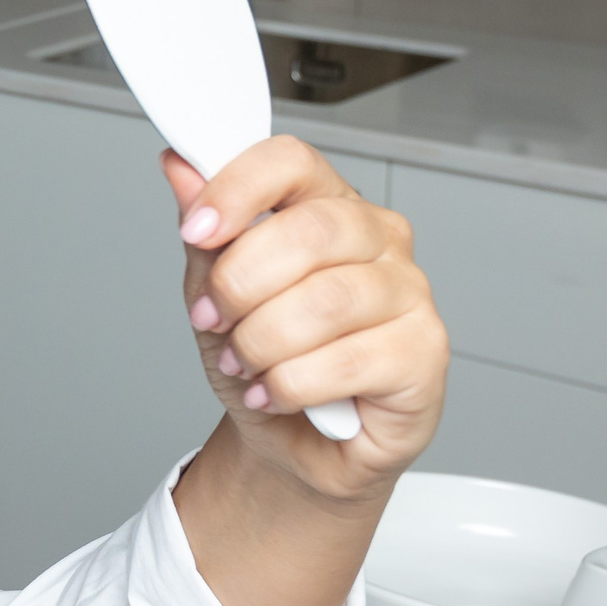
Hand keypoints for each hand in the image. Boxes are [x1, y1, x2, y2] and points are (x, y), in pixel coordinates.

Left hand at [165, 137, 448, 498]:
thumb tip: (181, 169)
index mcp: (330, 206)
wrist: (292, 442)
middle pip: (308, 233)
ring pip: (325, 302)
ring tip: (244, 365)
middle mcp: (380, 241)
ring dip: (260, 343)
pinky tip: (276, 394)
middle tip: (212, 320)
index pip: (292, 163)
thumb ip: (206, 234)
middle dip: (240, 284)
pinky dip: (289, 386)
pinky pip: (344, 362)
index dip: (238, 189)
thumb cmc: (264, 361)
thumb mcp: (214, 296)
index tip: (196, 229)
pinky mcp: (424, 354)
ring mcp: (410, 295)